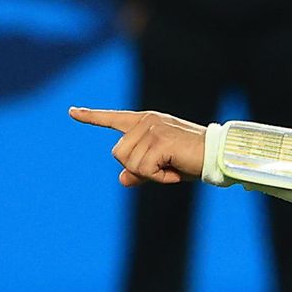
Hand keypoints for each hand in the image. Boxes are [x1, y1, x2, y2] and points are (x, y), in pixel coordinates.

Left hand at [70, 107, 205, 186]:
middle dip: (140, 168)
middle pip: (119, 154)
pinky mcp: (159, 141)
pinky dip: (159, 177)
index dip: (92, 117)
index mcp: (146, 122)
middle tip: (166, 167)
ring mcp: (152, 129)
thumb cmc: (194, 160)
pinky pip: (144, 169)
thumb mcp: (163, 167)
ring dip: (151, 173)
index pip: (113, 118)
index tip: (72, 112)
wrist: (219, 155)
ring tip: (173, 166)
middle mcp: (146, 121)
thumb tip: (122, 179)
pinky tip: (175, 170)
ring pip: (130, 163)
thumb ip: (141, 171)